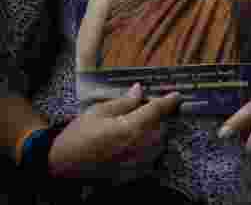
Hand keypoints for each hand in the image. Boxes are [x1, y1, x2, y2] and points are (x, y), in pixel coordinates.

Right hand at [49, 83, 181, 178]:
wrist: (62, 165)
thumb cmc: (78, 136)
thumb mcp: (98, 111)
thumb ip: (124, 102)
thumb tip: (139, 90)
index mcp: (132, 127)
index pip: (159, 109)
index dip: (169, 100)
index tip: (176, 95)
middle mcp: (141, 145)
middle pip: (162, 125)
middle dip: (155, 117)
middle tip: (138, 114)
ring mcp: (140, 161)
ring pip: (160, 141)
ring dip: (152, 132)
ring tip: (130, 131)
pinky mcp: (136, 173)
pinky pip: (152, 156)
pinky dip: (147, 148)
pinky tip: (130, 145)